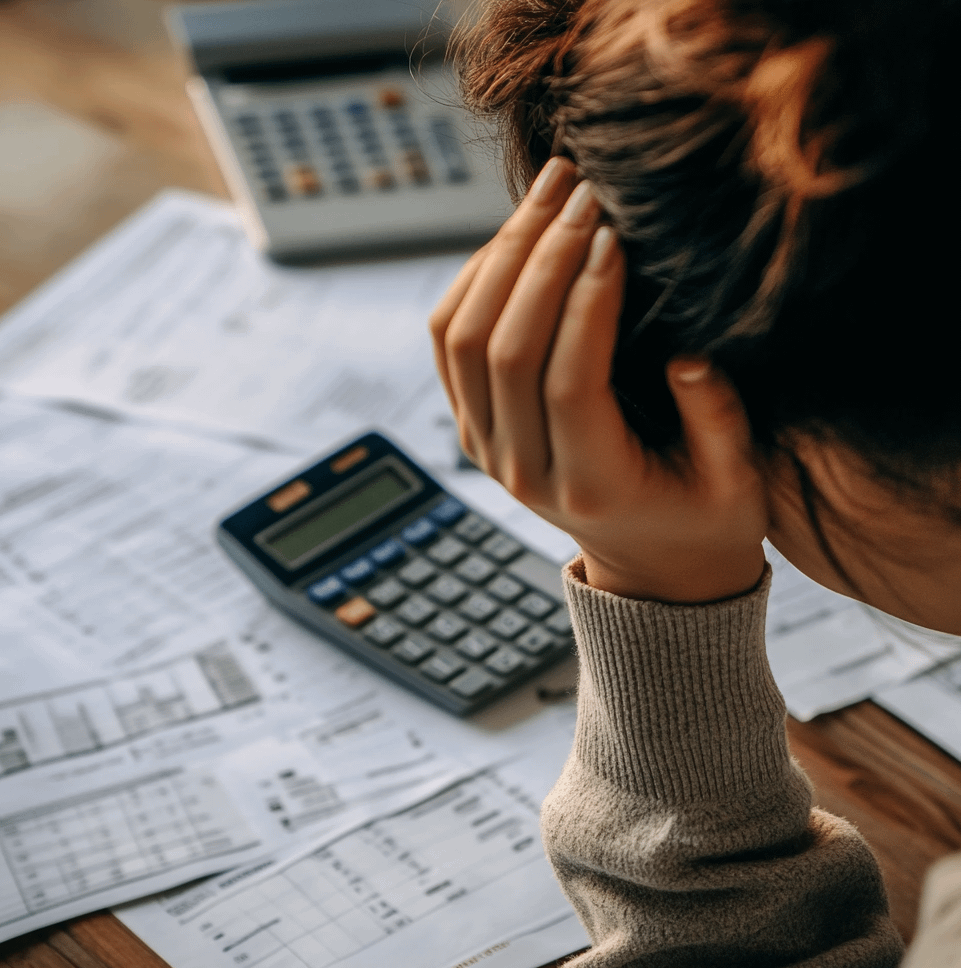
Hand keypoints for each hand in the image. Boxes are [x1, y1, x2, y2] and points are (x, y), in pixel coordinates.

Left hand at [430, 157, 766, 603]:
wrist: (650, 560)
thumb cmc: (702, 516)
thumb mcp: (735, 484)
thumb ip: (716, 423)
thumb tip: (689, 356)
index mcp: (590, 485)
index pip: (569, 381)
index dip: (587, 301)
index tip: (616, 232)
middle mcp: (522, 469)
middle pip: (504, 349)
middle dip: (542, 257)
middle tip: (583, 189)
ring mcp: (486, 446)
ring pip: (462, 338)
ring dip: (502, 255)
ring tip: (550, 192)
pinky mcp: (472, 423)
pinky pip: (449, 342)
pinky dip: (473, 280)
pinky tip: (515, 234)